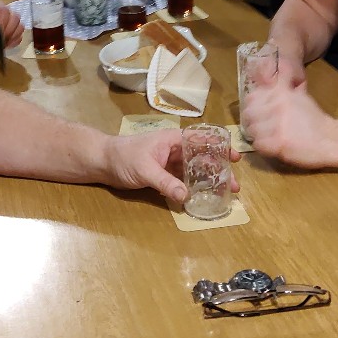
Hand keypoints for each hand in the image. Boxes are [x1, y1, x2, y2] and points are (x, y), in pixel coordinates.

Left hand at [0, 2, 24, 52]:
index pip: (5, 11)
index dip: (3, 23)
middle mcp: (7, 12)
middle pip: (16, 19)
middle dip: (8, 32)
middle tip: (0, 41)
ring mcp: (12, 21)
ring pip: (20, 28)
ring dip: (12, 37)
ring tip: (2, 43)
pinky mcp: (15, 31)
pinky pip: (19, 36)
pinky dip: (13, 42)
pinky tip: (5, 44)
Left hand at [101, 129, 239, 203]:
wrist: (103, 162)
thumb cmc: (124, 157)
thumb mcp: (146, 169)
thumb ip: (165, 182)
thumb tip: (185, 196)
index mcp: (173, 140)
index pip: (202, 140)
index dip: (220, 147)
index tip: (235, 158)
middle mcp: (175, 150)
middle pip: (202, 158)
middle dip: (219, 169)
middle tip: (234, 185)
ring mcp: (169, 163)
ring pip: (194, 171)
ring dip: (208, 180)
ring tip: (223, 193)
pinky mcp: (162, 175)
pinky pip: (182, 181)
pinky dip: (193, 187)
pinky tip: (202, 197)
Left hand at [242, 67, 334, 168]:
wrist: (331, 140)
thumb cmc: (314, 119)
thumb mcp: (297, 96)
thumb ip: (279, 88)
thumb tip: (262, 75)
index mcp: (280, 92)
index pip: (250, 98)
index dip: (252, 108)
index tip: (259, 115)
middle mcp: (277, 105)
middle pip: (248, 115)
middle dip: (253, 124)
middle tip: (264, 130)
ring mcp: (277, 124)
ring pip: (251, 131)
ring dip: (259, 137)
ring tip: (271, 139)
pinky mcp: (278, 142)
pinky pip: (257, 145)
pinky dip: (264, 149)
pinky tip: (275, 147)